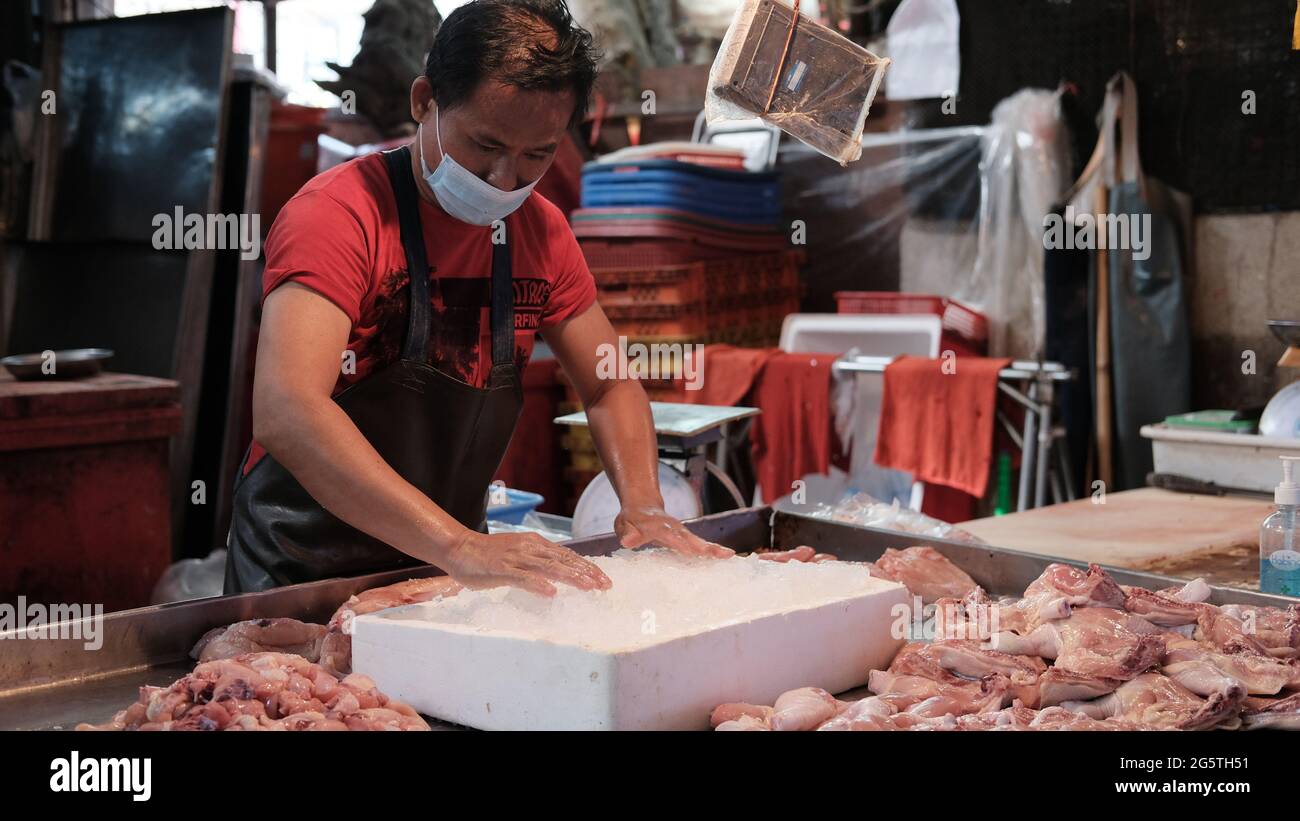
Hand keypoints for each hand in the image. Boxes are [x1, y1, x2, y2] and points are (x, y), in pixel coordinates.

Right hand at [440, 530, 611, 596]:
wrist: (460, 548)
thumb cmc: (489, 555)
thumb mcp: (519, 556)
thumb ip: (538, 563)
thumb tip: (557, 576)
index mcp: (536, 544)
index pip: (568, 556)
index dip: (586, 567)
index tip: (603, 579)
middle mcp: (530, 548)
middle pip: (564, 561)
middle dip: (586, 573)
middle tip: (605, 585)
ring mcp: (517, 558)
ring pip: (549, 567)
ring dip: (570, 577)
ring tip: (588, 587)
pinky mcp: (502, 569)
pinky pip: (523, 577)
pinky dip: (538, 584)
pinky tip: (551, 592)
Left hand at [614, 505, 734, 557]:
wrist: (642, 505)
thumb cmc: (633, 519)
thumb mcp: (624, 524)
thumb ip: (627, 532)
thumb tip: (628, 541)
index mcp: (659, 527)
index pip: (670, 536)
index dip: (680, 543)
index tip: (691, 551)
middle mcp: (674, 529)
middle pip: (692, 538)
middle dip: (706, 546)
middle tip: (723, 553)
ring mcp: (683, 533)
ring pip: (700, 541)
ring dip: (713, 549)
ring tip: (729, 555)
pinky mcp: (687, 538)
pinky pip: (701, 545)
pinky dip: (713, 551)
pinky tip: (725, 557)